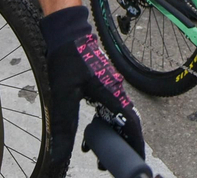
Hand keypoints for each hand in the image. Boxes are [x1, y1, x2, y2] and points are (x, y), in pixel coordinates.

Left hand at [42, 6, 142, 170]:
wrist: (67, 33)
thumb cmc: (68, 57)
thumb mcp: (63, 95)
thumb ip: (64, 125)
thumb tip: (60, 152)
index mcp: (112, 94)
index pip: (130, 123)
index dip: (135, 143)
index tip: (137, 159)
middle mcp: (115, 92)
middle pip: (126, 124)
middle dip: (121, 146)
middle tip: (109, 163)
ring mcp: (110, 89)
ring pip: (117, 118)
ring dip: (110, 137)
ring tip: (97, 154)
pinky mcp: (102, 87)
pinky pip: (108, 111)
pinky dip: (103, 125)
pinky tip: (89, 134)